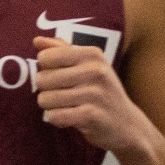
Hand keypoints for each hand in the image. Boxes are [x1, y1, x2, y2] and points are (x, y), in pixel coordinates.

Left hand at [33, 37, 151, 154]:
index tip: (58, 76)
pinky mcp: (91, 116)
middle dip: (45, 90)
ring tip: (64, 107)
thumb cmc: (102, 91)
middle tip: (60, 94)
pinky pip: (55, 116)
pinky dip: (57, 119)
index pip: (46, 57)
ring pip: (46, 99)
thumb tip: (37, 41)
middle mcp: (95, 70)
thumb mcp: (88, 65)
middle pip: (42, 79)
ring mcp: (94, 93)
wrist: (127, 124)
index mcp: (91, 54)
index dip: (45, 69)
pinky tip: (68, 118)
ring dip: (50, 107)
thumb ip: (62, 50)